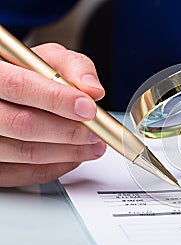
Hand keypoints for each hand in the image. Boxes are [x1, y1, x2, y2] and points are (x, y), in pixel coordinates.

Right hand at [0, 43, 106, 185]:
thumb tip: (93, 90)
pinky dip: (55, 167)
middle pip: (22, 124)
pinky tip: (74, 156)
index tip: (88, 109)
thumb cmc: (29, 73)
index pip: (19, 86)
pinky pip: (22, 174)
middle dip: (69, 131)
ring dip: (68, 152)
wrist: (9, 88)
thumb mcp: (49, 59)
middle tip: (96, 132)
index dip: (58, 100)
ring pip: (25, 152)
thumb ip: (73, 67)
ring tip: (93, 144)